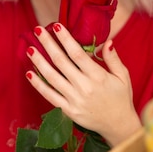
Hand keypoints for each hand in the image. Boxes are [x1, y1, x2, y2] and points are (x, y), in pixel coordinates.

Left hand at [26, 23, 139, 144]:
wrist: (118, 126)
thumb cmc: (121, 98)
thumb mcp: (123, 77)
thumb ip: (113, 59)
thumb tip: (107, 42)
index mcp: (98, 76)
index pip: (77, 53)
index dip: (65, 39)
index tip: (56, 26)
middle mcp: (84, 87)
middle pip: (61, 62)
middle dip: (48, 44)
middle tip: (37, 29)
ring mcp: (74, 100)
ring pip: (52, 77)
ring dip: (39, 61)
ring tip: (30, 48)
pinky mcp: (68, 111)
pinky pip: (50, 96)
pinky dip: (38, 85)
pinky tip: (29, 73)